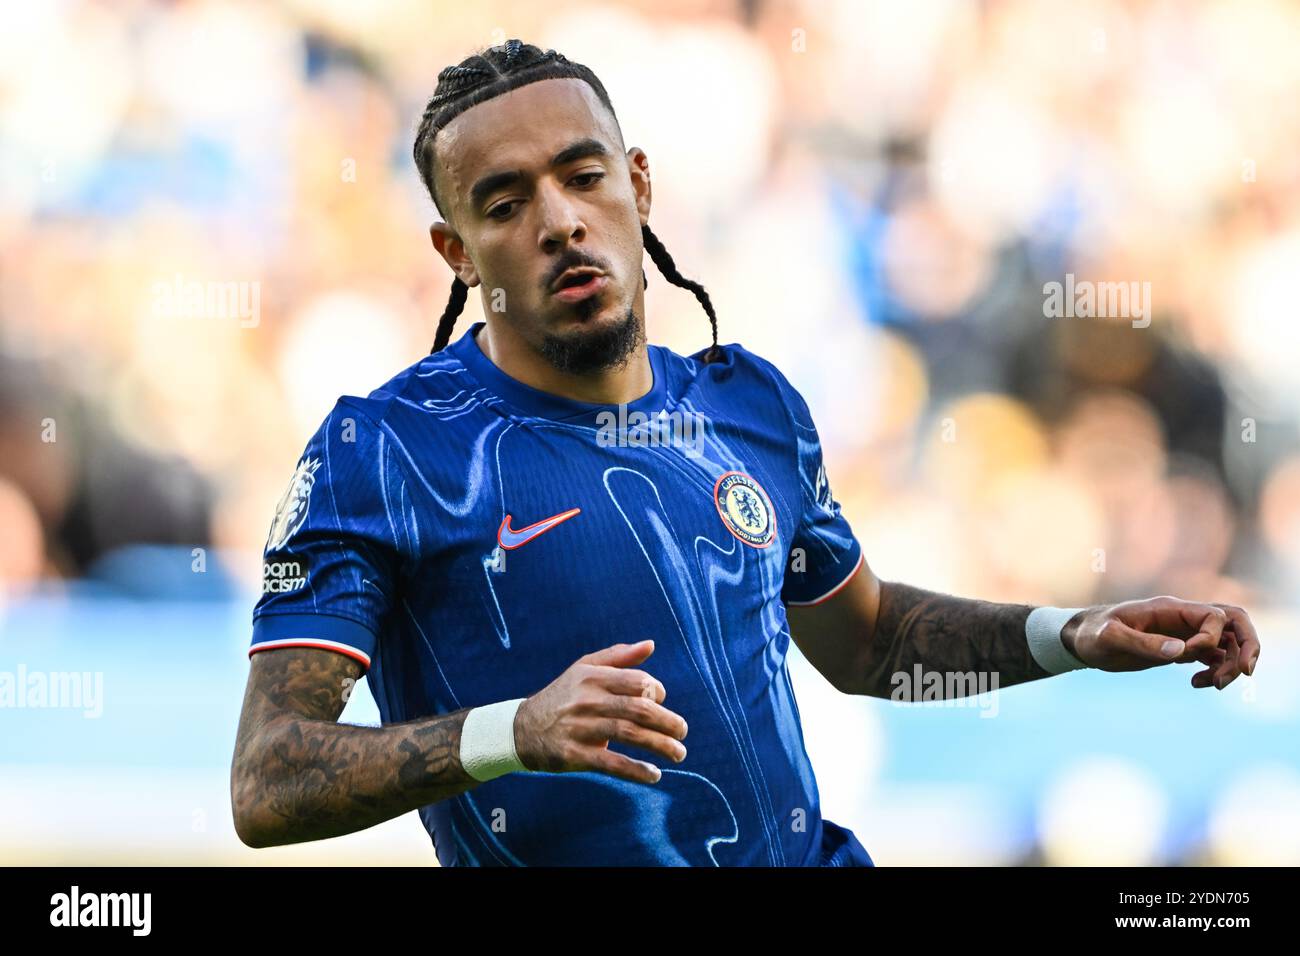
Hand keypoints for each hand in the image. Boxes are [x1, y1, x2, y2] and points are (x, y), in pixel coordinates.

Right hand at [513, 640, 688, 783]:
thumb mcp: (584, 668)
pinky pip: (612, 763)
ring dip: (660, 745)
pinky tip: (654, 775)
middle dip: (667, 721)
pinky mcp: (575, 755)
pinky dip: (636, 770)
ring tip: (679, 753)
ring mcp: (581, 728)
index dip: (657, 693)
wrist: (522, 729)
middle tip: (683, 732)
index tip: (661, 704)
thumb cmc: (562, 696)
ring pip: (629, 735)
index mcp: (593, 677)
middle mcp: (588, 700)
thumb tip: (651, 644)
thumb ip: (619, 656)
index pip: (637, 681)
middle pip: (638, 709)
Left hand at [1061, 596, 1260, 687]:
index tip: (1188, 656)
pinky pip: (1214, 656)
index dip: (1212, 638)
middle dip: (1248, 646)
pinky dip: (1216, 670)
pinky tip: (1197, 684)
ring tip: (1211, 685)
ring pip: (1228, 642)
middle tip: (1245, 673)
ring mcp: (1184, 633)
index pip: (1214, 616)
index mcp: (1169, 609)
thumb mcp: (1110, 639)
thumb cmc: (1092, 634)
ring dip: (1231, 664)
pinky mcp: (1180, 649)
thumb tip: (1181, 652)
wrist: (1081, 641)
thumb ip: (1143, 643)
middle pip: (1234, 622)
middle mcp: (1182, 618)